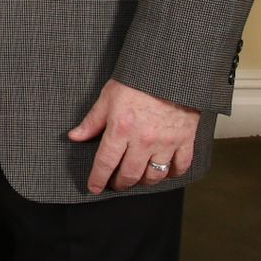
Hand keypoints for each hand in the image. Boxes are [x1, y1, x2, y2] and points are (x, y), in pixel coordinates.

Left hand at [68, 79, 200, 192]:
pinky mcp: (186, 140)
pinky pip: (181, 167)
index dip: (98, 179)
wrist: (170, 72)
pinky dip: (172, 174)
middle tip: (115, 184)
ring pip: (155, 175)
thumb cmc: (137, 82)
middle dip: (120, 184)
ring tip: (137, 179)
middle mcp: (143, 140)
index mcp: (121, 129)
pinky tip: (164, 173)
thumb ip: (91, 121)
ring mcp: (166, 142)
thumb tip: (74, 137)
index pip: (105, 162)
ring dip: (144, 182)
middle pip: (130, 174)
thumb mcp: (107, 98)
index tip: (94, 188)